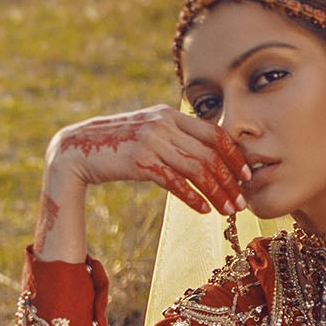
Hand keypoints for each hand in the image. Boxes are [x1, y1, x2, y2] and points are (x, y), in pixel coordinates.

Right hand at [46, 106, 249, 215]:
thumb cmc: (118, 147)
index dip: (234, 154)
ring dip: (217, 192)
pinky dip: (192, 197)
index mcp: (169, 114)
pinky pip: (175, 181)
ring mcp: (152, 141)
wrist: (78, 149)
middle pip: (209, 153)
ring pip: (196, 168)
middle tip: (242, 202)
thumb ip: (174, 139)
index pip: (213, 132)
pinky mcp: (140, 161)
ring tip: (229, 211)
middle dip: (230, 180)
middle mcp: (163, 123)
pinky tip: (204, 210)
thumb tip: (204, 156)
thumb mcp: (149, 134)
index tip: (247, 174)